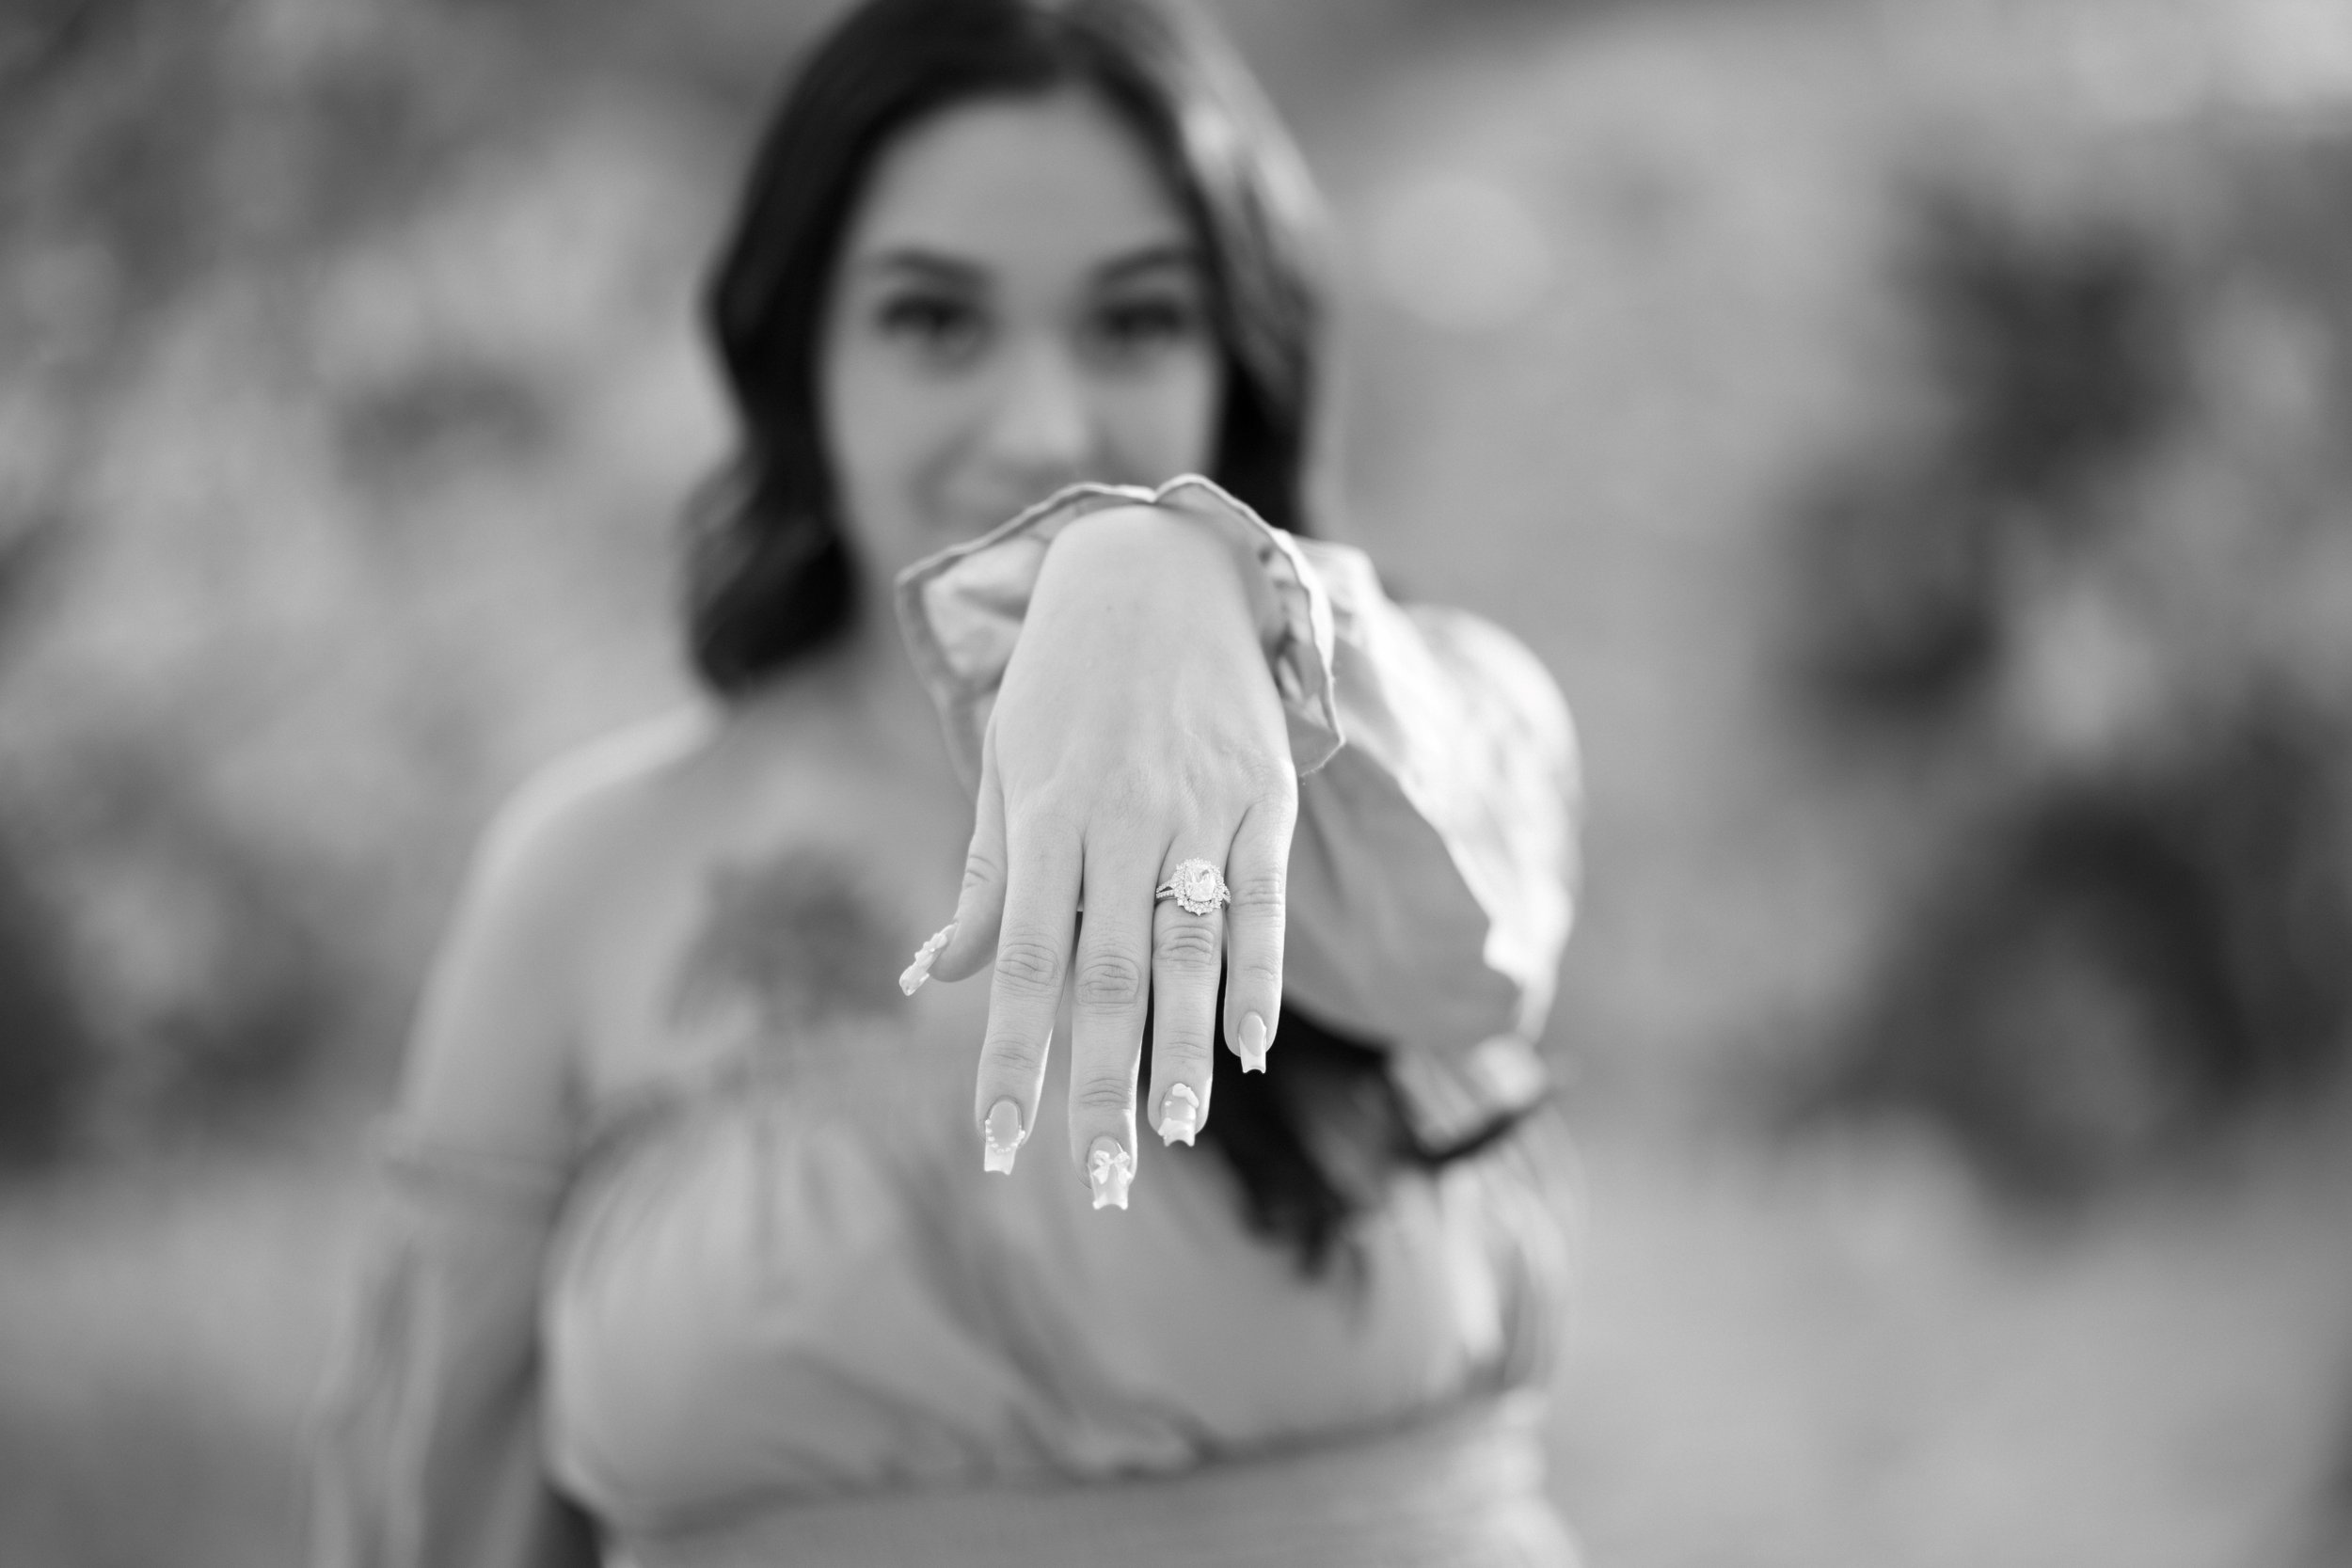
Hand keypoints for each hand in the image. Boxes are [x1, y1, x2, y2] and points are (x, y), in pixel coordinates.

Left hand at [917, 504, 1295, 1204]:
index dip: (1010, 1057)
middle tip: (1101, 1179)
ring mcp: (1200, 805)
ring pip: (1190, 948)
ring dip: (1182, 1047)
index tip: (998, 1144)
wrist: (1162, 570)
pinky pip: (1265, 901)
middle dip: (1101, 1084)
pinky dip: (1260, 975)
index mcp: (1044, 816)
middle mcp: (1121, 817)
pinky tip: (1250, 1047)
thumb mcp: (1007, 766)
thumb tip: (927, 979)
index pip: (1019, 961)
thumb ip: (984, 879)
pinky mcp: (1266, 795)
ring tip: (1175, 1130)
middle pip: (1106, 974)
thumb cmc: (1067, 684)